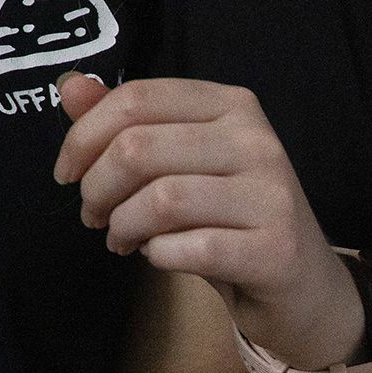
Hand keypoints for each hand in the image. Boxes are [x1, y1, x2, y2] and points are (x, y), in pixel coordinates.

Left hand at [53, 74, 364, 369]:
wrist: (302, 286)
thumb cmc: (232, 220)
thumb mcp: (180, 164)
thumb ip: (127, 124)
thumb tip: (71, 86)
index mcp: (234, 107)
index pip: (137, 99)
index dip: (83, 137)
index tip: (68, 174)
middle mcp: (259, 142)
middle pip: (138, 148)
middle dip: (97, 188)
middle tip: (94, 215)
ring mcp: (273, 196)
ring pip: (160, 199)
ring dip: (123, 226)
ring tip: (123, 239)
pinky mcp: (275, 249)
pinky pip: (188, 248)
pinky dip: (159, 256)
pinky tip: (162, 257)